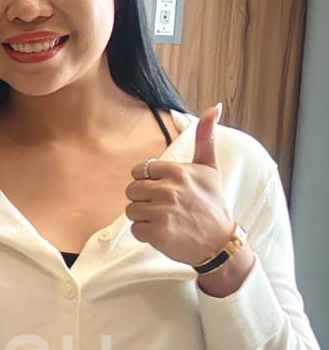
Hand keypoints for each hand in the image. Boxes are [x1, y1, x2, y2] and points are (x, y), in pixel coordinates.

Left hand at [124, 102, 237, 266]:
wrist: (219, 243)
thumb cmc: (213, 204)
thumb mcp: (210, 168)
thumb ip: (206, 137)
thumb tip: (214, 106)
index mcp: (177, 171)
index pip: (140, 171)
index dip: (148, 182)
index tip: (164, 190)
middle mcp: (169, 189)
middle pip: (132, 190)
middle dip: (144, 199)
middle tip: (165, 207)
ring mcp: (162, 211)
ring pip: (131, 209)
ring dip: (144, 217)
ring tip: (165, 219)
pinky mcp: (157, 232)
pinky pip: (135, 229)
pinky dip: (146, 234)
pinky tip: (164, 233)